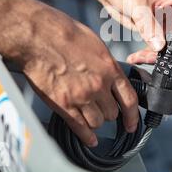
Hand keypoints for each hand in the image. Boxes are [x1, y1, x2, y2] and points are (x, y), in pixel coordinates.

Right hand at [3, 0, 138, 146]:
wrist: (38, 37)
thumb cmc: (64, 33)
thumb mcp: (96, 45)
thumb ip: (106, 64)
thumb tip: (111, 75)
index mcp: (110, 69)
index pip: (129, 99)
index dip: (132, 115)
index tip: (132, 122)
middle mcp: (98, 85)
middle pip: (112, 113)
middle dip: (109, 113)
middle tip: (103, 110)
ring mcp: (81, 97)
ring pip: (97, 122)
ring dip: (96, 121)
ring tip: (91, 116)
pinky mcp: (63, 104)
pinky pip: (80, 127)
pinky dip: (86, 136)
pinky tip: (89, 138)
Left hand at [97, 0, 171, 64]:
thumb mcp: (137, 4)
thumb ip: (149, 26)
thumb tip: (160, 46)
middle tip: (155, 58)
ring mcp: (170, 19)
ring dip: (159, 55)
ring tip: (140, 57)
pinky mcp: (158, 28)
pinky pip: (161, 46)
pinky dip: (150, 53)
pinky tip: (136, 56)